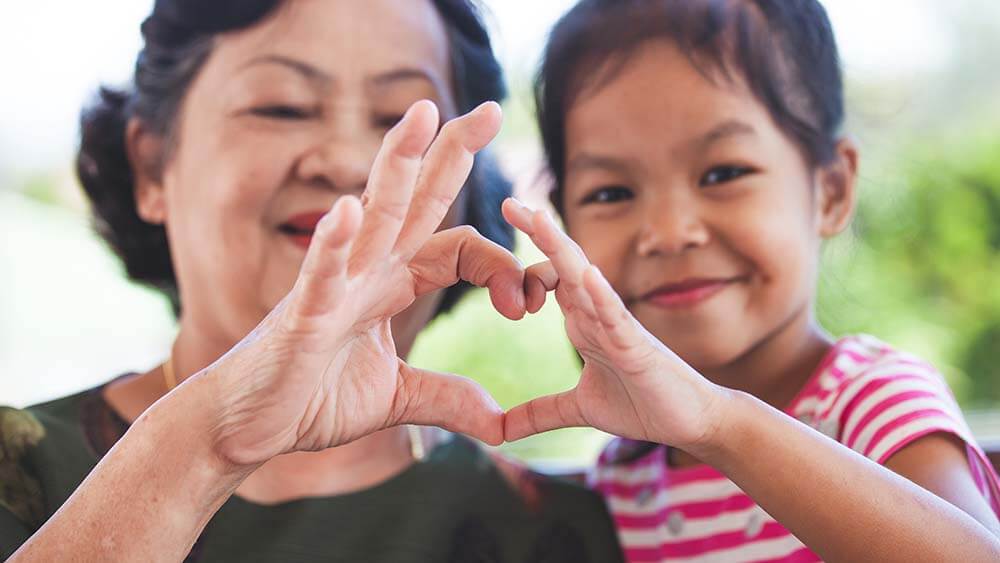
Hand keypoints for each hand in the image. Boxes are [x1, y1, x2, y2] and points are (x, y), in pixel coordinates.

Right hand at [197, 100, 522, 466]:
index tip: (529, 305)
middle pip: (417, 200)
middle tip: (492, 109)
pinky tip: (347, 210)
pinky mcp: (301, 317)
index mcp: (392, 283)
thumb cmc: (312, 399)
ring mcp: (334, 287)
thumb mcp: (396, 398)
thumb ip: (447, 398)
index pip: (459, 248)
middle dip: (452, 153)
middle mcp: (367, 271)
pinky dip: (332, 243)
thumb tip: (499, 420)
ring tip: (424, 113)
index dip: (502, 269)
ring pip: (373, 215)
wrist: (249, 427)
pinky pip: (319, 273)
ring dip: (397, 164)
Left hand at [501, 199, 729, 450]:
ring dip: (562, 249)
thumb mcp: (579, 410)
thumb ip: (540, 414)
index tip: (487, 260)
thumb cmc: (643, 405)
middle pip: (564, 264)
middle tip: (509, 201)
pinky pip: (617, 316)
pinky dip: (602, 295)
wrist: (692, 422)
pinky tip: (587, 276)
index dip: (521, 268)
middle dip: (538, 231)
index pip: (549, 281)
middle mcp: (598, 315)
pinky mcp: (637, 347)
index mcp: (583, 323)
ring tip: (539, 220)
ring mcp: (618, 327)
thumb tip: (500, 433)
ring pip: (586, 279)